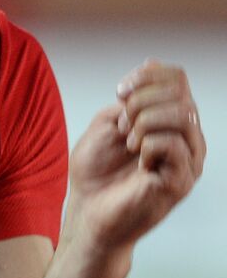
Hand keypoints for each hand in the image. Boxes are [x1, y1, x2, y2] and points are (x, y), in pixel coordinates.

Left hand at [66, 60, 205, 256]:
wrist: (88, 210)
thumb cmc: (96, 172)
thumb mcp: (106, 124)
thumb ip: (129, 98)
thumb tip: (151, 66)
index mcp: (170, 121)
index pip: (177, 79)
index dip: (148, 76)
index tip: (119, 92)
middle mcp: (187, 137)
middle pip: (180, 93)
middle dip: (140, 102)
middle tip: (121, 126)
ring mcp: (188, 160)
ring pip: (181, 115)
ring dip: (143, 123)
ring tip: (128, 143)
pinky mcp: (182, 181)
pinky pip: (173, 145)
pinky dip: (147, 146)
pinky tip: (137, 161)